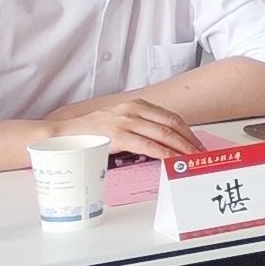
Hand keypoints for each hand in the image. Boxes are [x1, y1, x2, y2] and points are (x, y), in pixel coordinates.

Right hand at [28, 100, 202, 164]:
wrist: (64, 133)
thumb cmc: (92, 131)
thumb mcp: (119, 120)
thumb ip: (139, 125)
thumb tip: (163, 140)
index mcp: (137, 104)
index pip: (171, 116)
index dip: (188, 131)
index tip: (198, 143)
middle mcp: (134, 109)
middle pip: (172, 124)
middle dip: (190, 140)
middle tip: (201, 153)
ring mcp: (126, 121)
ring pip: (164, 134)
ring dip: (182, 148)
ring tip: (192, 159)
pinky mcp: (118, 135)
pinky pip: (148, 145)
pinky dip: (165, 153)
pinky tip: (173, 160)